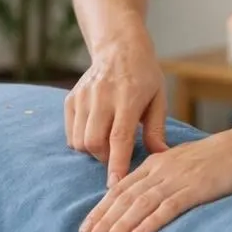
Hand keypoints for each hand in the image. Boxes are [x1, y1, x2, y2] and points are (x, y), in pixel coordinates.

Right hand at [65, 35, 169, 187]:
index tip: (115, 184)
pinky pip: (70, 133)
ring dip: (92, 151)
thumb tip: (160, 157)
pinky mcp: (71, 98)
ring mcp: (84, 96)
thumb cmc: (144, 75)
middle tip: (117, 155)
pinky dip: (81, 141)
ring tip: (107, 143)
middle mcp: (102, 96)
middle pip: (94, 142)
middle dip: (104, 158)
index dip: (117, 163)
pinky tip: (96, 132)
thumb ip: (156, 129)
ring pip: (79, 140)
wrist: (119, 46)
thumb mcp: (159, 98)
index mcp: (128, 97)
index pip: (119, 137)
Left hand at [81, 129, 231, 231]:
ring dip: (120, 225)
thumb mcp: (183, 162)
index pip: (121, 188)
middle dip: (103, 221)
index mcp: (156, 163)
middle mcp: (161, 170)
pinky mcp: (197, 189)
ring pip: (141, 204)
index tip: (86, 227)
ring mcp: (178, 179)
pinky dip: (152, 221)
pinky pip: (170, 206)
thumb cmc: (219, 157)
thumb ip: (163, 177)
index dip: (101, 209)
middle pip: (124, 198)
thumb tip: (145, 196)